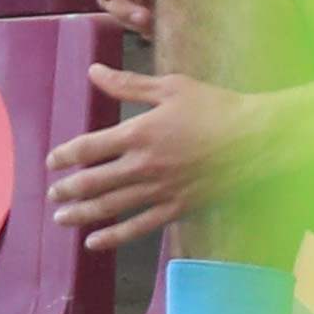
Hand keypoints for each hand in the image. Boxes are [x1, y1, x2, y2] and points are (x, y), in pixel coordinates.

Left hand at [48, 59, 298, 248]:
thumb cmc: (217, 108)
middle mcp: (144, 165)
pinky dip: (114, 237)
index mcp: (139, 133)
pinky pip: (139, 227)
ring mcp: (161, 190)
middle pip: (93, 181)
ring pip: (111, 207)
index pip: (89, 148)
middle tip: (52, 194)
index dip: (65, 156)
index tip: (52, 162)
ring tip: (60, 218)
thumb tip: (93, 71)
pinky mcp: (179, 208)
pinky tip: (94, 243)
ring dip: (81, 214)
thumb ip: (128, 84)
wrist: (261, 138)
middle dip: (67, 189)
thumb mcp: (171, 88)